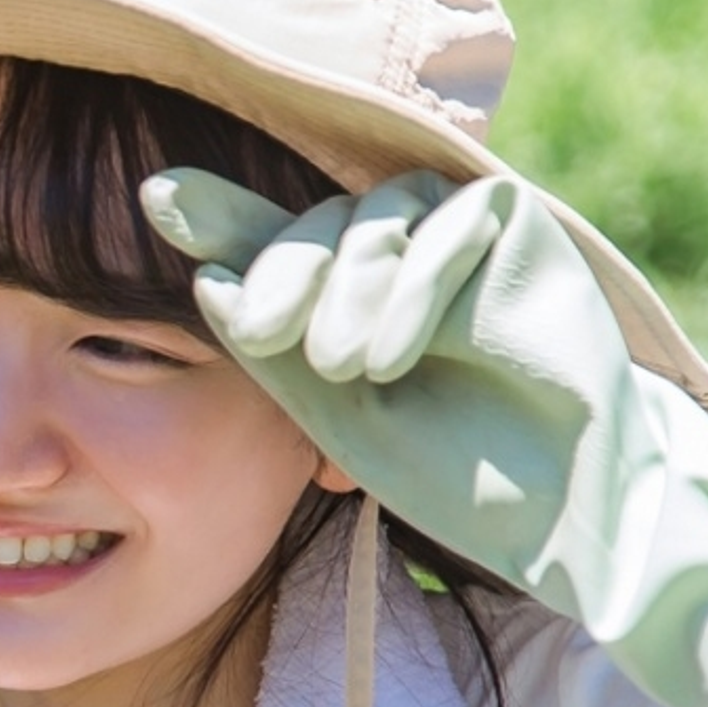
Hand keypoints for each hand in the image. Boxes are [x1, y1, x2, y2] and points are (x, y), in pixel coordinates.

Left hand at [142, 165, 707, 706]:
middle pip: (317, 223)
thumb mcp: (330, 408)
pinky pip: (451, 226)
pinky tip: (389, 354)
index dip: (219, 216)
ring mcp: (458, 228)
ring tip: (342, 364)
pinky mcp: (517, 225)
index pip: (273, 238)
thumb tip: (202, 275)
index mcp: (345, 288)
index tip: (152, 199)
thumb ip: (269, 345)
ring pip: (376, 218)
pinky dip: (412, 286)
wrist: (555, 506)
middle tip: (260, 330)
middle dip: (281, 271)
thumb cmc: (442, 466)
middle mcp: (397, 247)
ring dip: (349, 287)